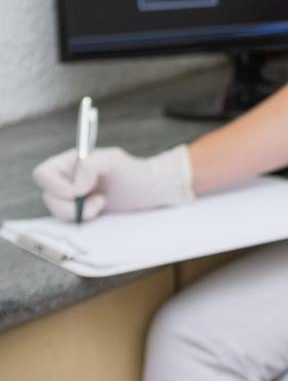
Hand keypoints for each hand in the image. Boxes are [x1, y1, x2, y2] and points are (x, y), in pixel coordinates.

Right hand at [31, 145, 193, 221]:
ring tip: (101, 204)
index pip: (42, 174)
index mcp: (71, 161)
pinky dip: (82, 218)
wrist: (152, 190)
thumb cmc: (134, 172)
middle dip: (71, 204)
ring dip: (78, 212)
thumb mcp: (114, 160)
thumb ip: (90, 165)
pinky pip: (68, 220)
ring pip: (56, 210)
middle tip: (97, 201)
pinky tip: (100, 209)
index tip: (80, 191)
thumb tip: (74, 186)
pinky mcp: (80, 210)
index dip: (56, 187)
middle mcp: (67, 178)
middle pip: (47, 196)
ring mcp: (72, 195)